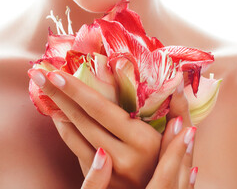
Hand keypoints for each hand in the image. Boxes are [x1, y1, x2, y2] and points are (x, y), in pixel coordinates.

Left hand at [28, 69, 193, 187]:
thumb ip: (180, 109)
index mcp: (141, 141)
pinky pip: (76, 150)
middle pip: (82, 120)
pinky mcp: (101, 179)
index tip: (57, 73)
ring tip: (47, 92)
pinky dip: (65, 131)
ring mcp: (108, 171)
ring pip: (74, 136)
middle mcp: (121, 156)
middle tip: (40, 75)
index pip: (101, 109)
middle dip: (59, 95)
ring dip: (58, 112)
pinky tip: (60, 118)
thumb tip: (178, 79)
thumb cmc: (172, 163)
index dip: (78, 91)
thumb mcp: (180, 136)